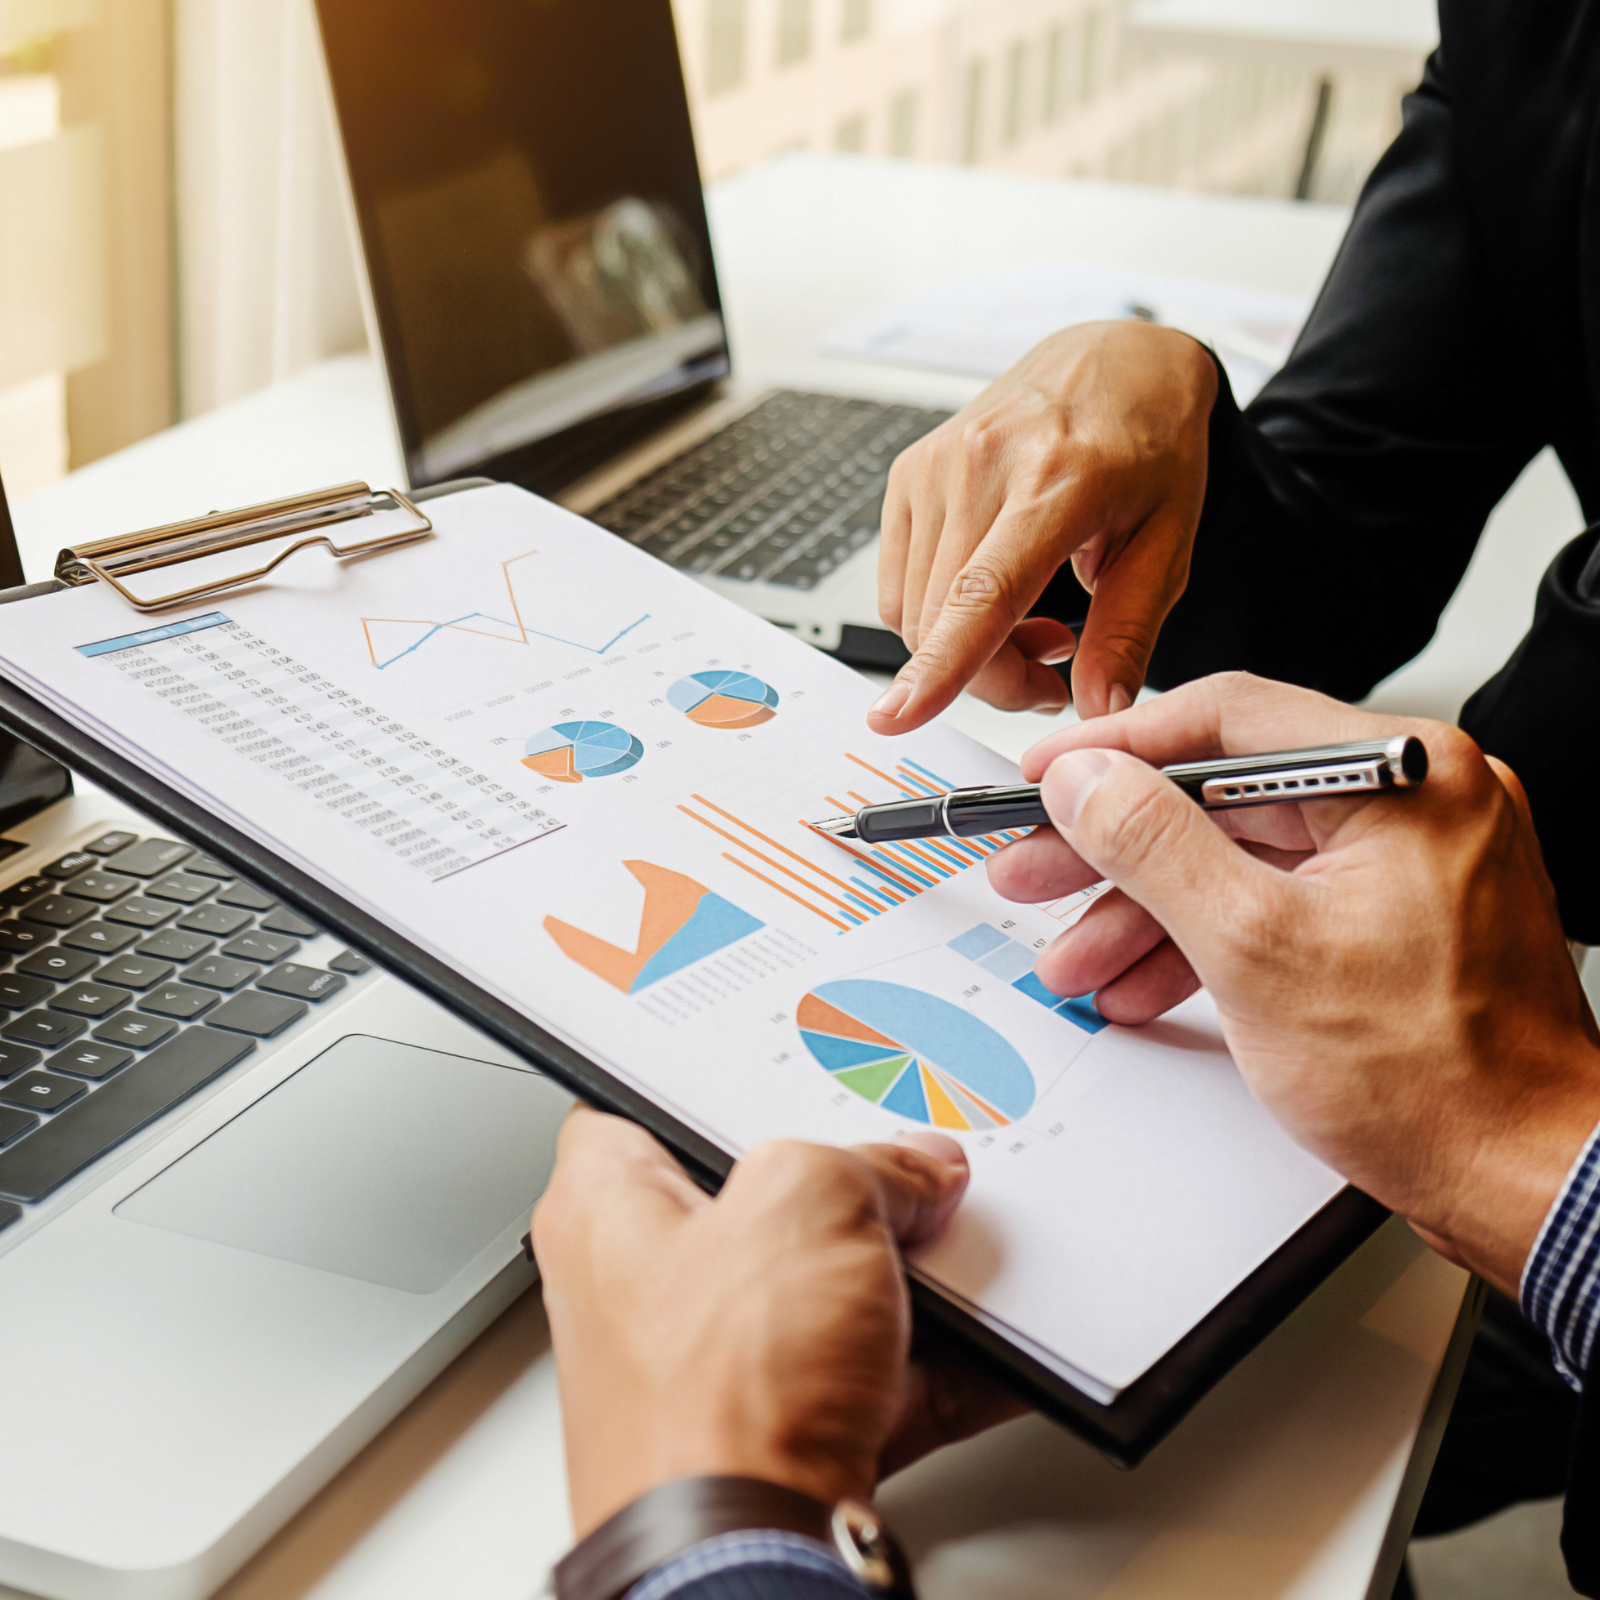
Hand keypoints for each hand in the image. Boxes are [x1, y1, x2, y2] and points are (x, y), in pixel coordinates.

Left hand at [532, 1109, 1008, 1536]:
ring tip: (955, 1262)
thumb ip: (871, 1162)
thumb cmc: (716, 1397)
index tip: (795, 1074)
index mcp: (609, 1208)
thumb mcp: (811, 1199)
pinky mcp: (777, 1439)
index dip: (724, 1086)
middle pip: (761, 1205)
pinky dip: (926, 1366)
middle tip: (905, 1175)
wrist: (745, 1562)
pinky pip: (865, 1378)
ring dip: (899, 1282)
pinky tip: (983, 1348)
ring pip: (822, 1295)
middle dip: (847, 1193)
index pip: (649, 1108)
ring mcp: (715, 1371)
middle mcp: (647, 1290)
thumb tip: (916, 1174)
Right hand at [870, 321, 1215, 733]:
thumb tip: (1098, 709)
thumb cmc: (1147, 444)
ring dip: (966, 648)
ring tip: (1034, 623)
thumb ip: (1128, 632)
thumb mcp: (1168, 542)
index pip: (981, 591)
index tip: (898, 716)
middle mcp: (981, 464)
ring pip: (915, 612)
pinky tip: (992, 596)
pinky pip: (899, 586)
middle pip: (943, 620)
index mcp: (1056, 480)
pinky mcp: (908, 474)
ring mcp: (935, 465)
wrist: (1115, 360)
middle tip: (1053, 668)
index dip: (939, 664)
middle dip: (991, 677)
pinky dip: (938, 617)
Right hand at [987, 672, 1599, 1297]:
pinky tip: (1143, 981)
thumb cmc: (1440, 1080)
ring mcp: (1408, 863)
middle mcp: (1416, 802)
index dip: (1115, 747)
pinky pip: (1276, 904)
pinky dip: (1205, 940)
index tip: (1047, 774)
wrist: (1526, 1182)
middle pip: (1225, 795)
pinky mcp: (1395, 920)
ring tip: (1076, 952)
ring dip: (1148, 908)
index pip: (1228, 718)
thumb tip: (1085, 780)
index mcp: (1406, 775)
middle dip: (1116, 846)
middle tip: (1037, 864)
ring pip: (1242, 858)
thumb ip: (1154, 846)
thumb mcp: (1255, 948)